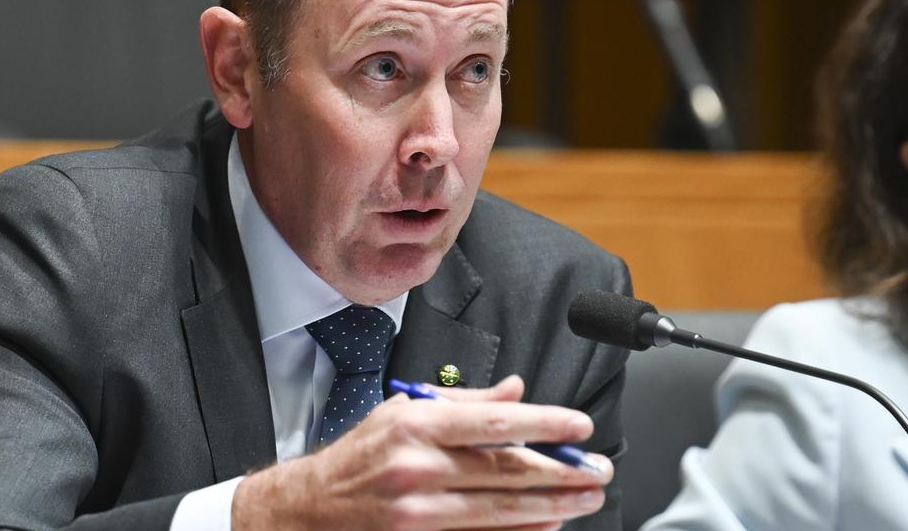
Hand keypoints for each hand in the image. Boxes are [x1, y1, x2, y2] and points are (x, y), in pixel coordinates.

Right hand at [232, 375, 611, 530]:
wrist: (310, 509)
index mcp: (415, 425)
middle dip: (560, 472)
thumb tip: (516, 391)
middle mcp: (416, 467)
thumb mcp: (402, 412)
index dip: (544, 426)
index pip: (493, 423)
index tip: (579, 428)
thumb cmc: (360, 457)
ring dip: (551, 505)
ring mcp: (417, 511)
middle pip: (504, 470)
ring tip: (586, 499)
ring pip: (500, 510)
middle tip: (597, 471)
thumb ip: (463, 401)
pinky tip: (547, 525)